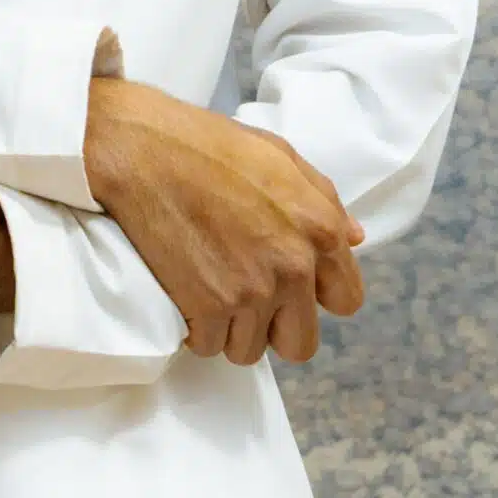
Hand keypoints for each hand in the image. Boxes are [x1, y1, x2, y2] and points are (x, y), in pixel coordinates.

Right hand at [84, 77, 363, 366]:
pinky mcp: (207, 308)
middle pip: (300, 344)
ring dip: (228, 330)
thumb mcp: (281, 157)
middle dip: (274, 328)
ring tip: (207, 290)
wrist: (143, 152)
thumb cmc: (208, 146)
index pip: (346, 300)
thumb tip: (354, 237)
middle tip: (245, 300)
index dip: (316, 297)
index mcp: (320, 230)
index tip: (289, 287)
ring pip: (248, 350)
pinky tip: (184, 293)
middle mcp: (293, 268)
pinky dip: (192, 329)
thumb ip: (324, 200)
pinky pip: (207, 345)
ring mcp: (250, 293)